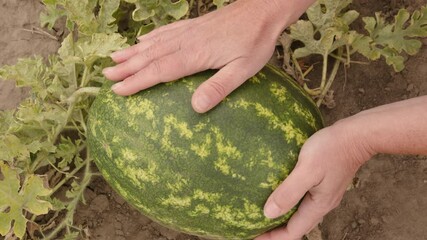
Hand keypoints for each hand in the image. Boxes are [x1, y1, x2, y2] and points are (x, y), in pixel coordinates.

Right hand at [102, 0, 288, 112]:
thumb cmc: (255, 41)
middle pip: (151, 55)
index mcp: (195, 54)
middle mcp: (186, 41)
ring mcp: (188, 30)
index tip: (118, 91)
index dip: (137, 81)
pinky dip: (151, 37)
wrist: (263, 10)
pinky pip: (166, 31)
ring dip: (133, 52)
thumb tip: (196, 107)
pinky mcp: (194, 25)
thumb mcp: (243, 69)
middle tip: (106, 77)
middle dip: (127, 67)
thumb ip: (219, 88)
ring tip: (114, 58)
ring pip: (154, 42)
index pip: (160, 70)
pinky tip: (143, 39)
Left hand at [256, 119, 373, 239]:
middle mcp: (322, 204)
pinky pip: (304, 199)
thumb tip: (268, 213)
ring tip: (265, 211)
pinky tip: (281, 191)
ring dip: (283, 216)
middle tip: (256, 228)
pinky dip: (290, 201)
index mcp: (318, 206)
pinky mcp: (324, 182)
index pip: (292, 232)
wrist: (357, 136)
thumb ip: (289, 191)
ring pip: (301, 213)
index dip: (272, 237)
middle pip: (297, 226)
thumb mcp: (307, 169)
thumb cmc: (331, 149)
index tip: (254, 236)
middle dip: (276, 231)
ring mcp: (325, 194)